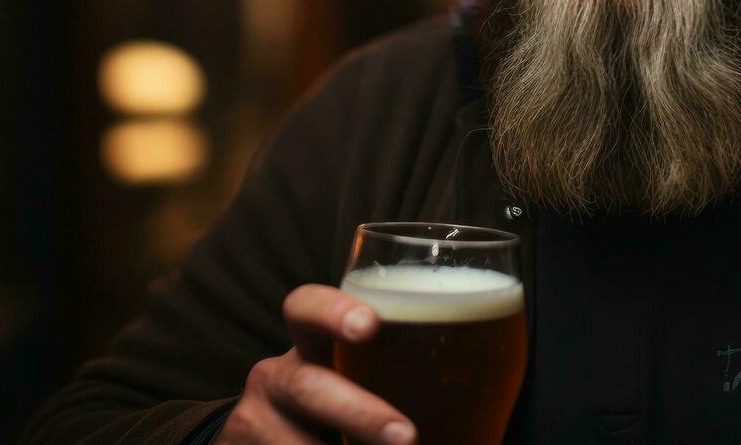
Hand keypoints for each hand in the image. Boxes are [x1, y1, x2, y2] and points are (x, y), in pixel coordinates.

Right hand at [218, 284, 414, 444]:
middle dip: (360, 414)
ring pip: (300, 443)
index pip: (306, 308)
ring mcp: (252, 423)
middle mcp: (275, 379)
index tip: (370, 326)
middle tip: (406, 437)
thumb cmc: (339, 407)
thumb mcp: (361, 379)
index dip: (332, 311)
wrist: (267, 444)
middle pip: (307, 387)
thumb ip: (406, 370)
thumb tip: (488, 401)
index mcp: (310, 346)